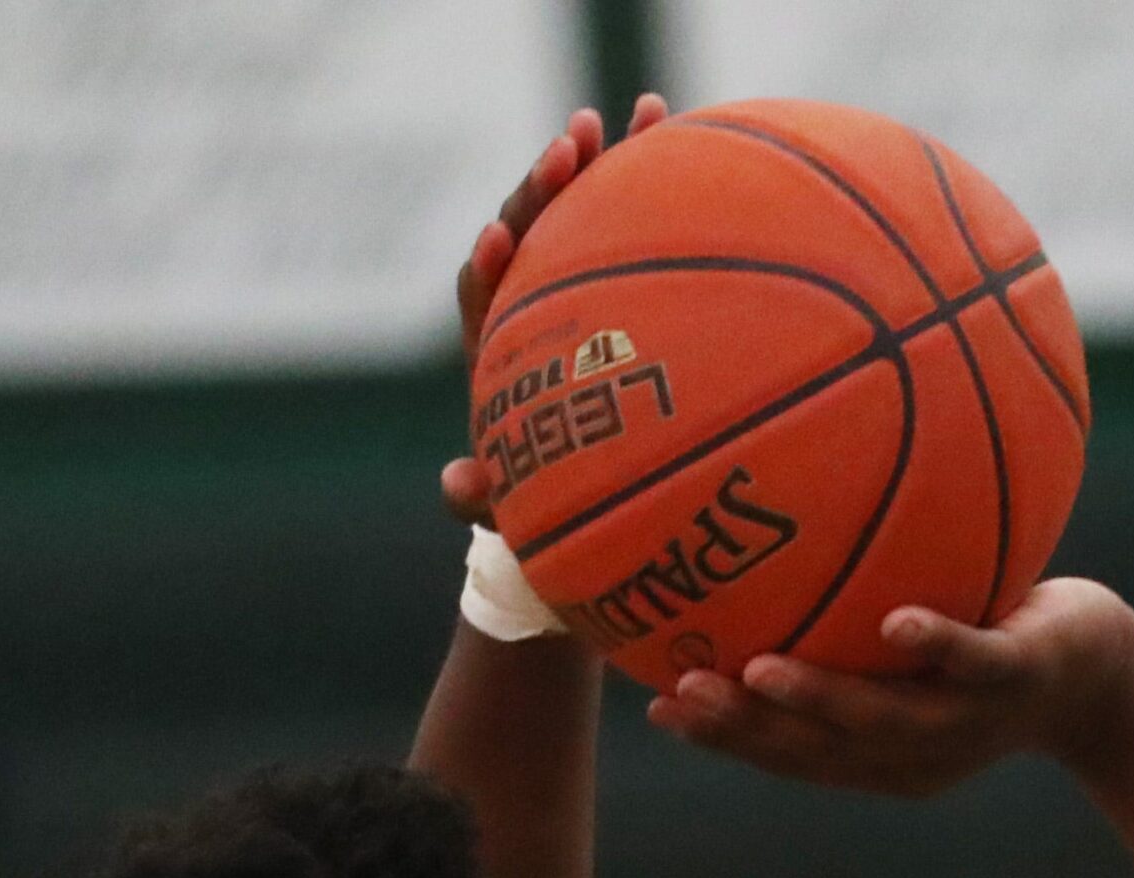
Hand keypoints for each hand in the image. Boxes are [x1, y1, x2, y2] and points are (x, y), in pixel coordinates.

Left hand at [440, 93, 667, 527]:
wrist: (588, 491)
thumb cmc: (547, 504)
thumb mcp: (517, 507)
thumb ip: (484, 499)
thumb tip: (458, 486)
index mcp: (500, 352)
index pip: (481, 298)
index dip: (489, 269)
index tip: (499, 241)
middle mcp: (532, 309)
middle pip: (529, 233)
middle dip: (545, 189)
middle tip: (571, 147)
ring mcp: (579, 287)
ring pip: (581, 215)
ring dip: (601, 161)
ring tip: (635, 114)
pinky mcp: (624, 280)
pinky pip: (633, 221)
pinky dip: (650, 174)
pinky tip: (675, 123)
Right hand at [645, 579, 1133, 796]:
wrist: (1108, 677)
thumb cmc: (994, 649)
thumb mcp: (915, 638)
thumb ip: (846, 620)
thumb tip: (768, 555)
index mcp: (880, 757)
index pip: (789, 754)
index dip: (723, 738)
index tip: (658, 705)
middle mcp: (917, 752)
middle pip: (820, 751)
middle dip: (747, 729)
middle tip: (682, 695)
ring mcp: (969, 719)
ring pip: (885, 719)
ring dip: (820, 699)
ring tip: (758, 670)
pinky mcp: (1022, 677)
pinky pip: (973, 660)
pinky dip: (934, 643)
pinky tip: (896, 621)